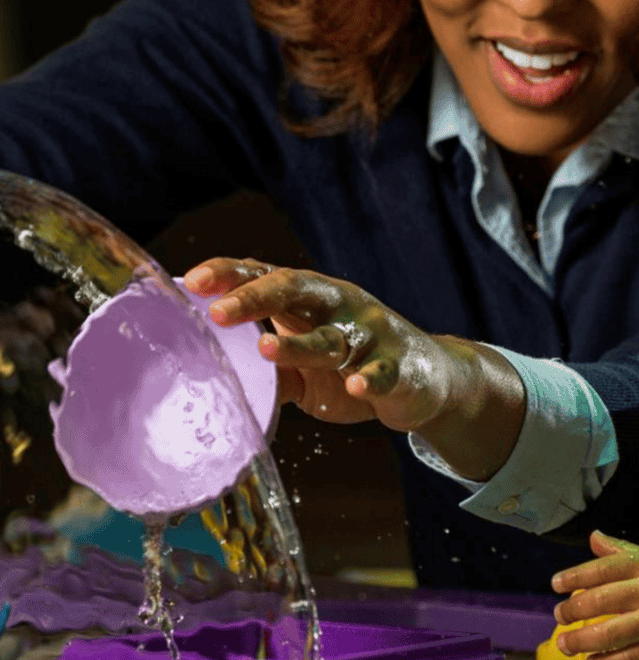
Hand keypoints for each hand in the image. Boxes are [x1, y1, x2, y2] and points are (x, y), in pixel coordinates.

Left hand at [183, 258, 524, 477]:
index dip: (228, 275)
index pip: (264, 275)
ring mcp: (370, 336)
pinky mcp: (398, 368)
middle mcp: (338, 306)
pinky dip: (369, 378)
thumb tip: (209, 378)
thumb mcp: (303, 365)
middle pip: (295, 289)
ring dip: (299, 343)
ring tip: (265, 348)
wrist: (427, 381)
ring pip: (331, 337)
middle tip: (218, 311)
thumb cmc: (353, 366)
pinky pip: (382, 372)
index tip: (190, 282)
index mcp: (311, 299)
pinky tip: (355, 385)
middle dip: (255, 297)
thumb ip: (265, 366)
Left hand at [550, 529, 638, 659]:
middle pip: (601, 601)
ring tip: (563, 642)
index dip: (574, 576)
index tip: (555, 584)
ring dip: (581, 640)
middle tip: (558, 615)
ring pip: (610, 634)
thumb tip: (593, 537)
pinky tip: (591, 659)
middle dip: (573, 610)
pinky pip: (629, 658)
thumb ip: (624, 551)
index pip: (602, 569)